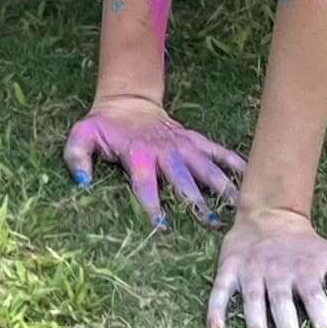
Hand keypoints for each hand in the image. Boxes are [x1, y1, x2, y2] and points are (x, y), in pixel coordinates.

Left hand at [66, 97, 243, 225]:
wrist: (127, 103)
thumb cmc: (104, 126)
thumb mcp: (82, 136)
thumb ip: (77, 156)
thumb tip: (81, 181)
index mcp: (138, 154)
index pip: (144, 182)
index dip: (151, 202)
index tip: (161, 224)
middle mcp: (164, 151)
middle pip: (182, 178)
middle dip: (195, 200)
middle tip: (210, 221)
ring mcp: (182, 145)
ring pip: (204, 166)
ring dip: (220, 185)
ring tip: (236, 205)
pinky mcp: (193, 140)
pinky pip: (216, 150)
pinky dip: (232, 160)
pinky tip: (249, 174)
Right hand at [207, 206, 326, 327]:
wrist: (271, 213)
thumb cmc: (308, 249)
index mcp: (306, 272)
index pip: (318, 302)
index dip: (325, 327)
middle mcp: (279, 272)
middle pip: (283, 304)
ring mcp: (252, 270)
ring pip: (254, 299)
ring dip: (256, 324)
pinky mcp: (230, 267)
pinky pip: (221, 289)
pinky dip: (216, 309)